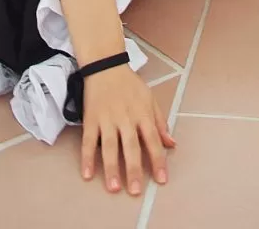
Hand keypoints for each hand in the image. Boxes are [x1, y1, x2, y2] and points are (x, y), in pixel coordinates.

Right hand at [80, 64, 176, 194]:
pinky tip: (87, 174)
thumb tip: (172, 144)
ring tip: (113, 188)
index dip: (158, 160)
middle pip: (131, 146)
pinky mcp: (91, 119)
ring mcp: (107, 119)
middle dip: (134, 169)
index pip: (153, 140)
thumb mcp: (150, 99)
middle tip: (135, 191)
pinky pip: (88, 140)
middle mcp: (126, 118)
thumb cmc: (130, 85)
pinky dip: (87, 157)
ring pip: (110, 146)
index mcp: (143, 114)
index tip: (162, 180)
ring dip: (111, 168)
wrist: (106, 65)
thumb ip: (160, 122)